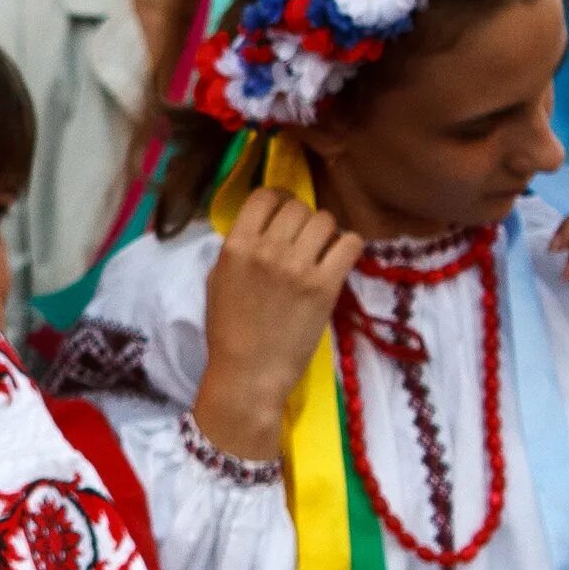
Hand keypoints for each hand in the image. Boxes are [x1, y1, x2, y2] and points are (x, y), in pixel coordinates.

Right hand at [194, 189, 360, 459]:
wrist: (249, 373)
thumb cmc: (228, 330)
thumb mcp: (218, 281)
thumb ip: (239, 249)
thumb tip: (264, 226)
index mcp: (236, 247)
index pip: (264, 196)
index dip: (276, 201)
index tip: (281, 215)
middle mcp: (267, 250)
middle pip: (298, 206)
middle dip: (302, 218)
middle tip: (303, 238)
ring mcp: (298, 267)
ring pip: (325, 220)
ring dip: (325, 232)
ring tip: (320, 251)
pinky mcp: (326, 285)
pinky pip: (350, 243)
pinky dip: (347, 247)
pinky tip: (338, 260)